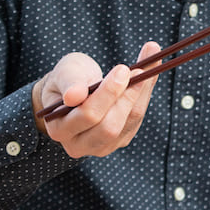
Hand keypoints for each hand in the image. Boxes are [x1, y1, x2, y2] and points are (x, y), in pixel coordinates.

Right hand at [31, 42, 160, 157]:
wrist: (74, 89)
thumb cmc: (67, 80)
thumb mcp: (65, 73)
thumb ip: (69, 82)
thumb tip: (74, 95)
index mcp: (60, 129)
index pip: (88, 116)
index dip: (108, 94)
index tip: (123, 69)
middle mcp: (79, 145)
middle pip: (110, 126)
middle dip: (127, 96)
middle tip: (139, 70)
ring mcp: (102, 146)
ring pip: (129, 121)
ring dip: (141, 92)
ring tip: (150, 63)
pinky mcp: (121, 139)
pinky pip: (137, 118)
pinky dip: (145, 93)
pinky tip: (150, 73)